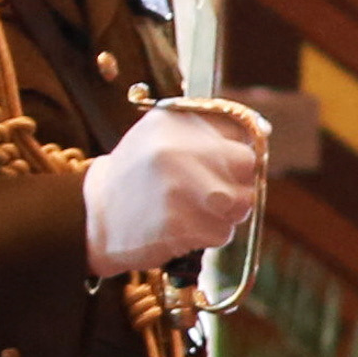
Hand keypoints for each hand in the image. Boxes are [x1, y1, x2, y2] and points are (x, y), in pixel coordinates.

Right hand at [81, 99, 269, 275]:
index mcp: (174, 122)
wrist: (94, 217)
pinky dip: (211, 234)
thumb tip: (264, 130)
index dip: (238, 154)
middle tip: (212, 192)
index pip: (241, 133)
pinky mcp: (178, 225)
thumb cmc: (140, 174)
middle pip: (247, 167)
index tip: (223, 166)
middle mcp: (175, 150)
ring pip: (241, 202)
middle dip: (238, 184)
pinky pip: (223, 232)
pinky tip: (185, 227)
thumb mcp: (163, 134)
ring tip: (195, 210)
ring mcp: (177, 189)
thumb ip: (210, 128)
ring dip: (226, 212)